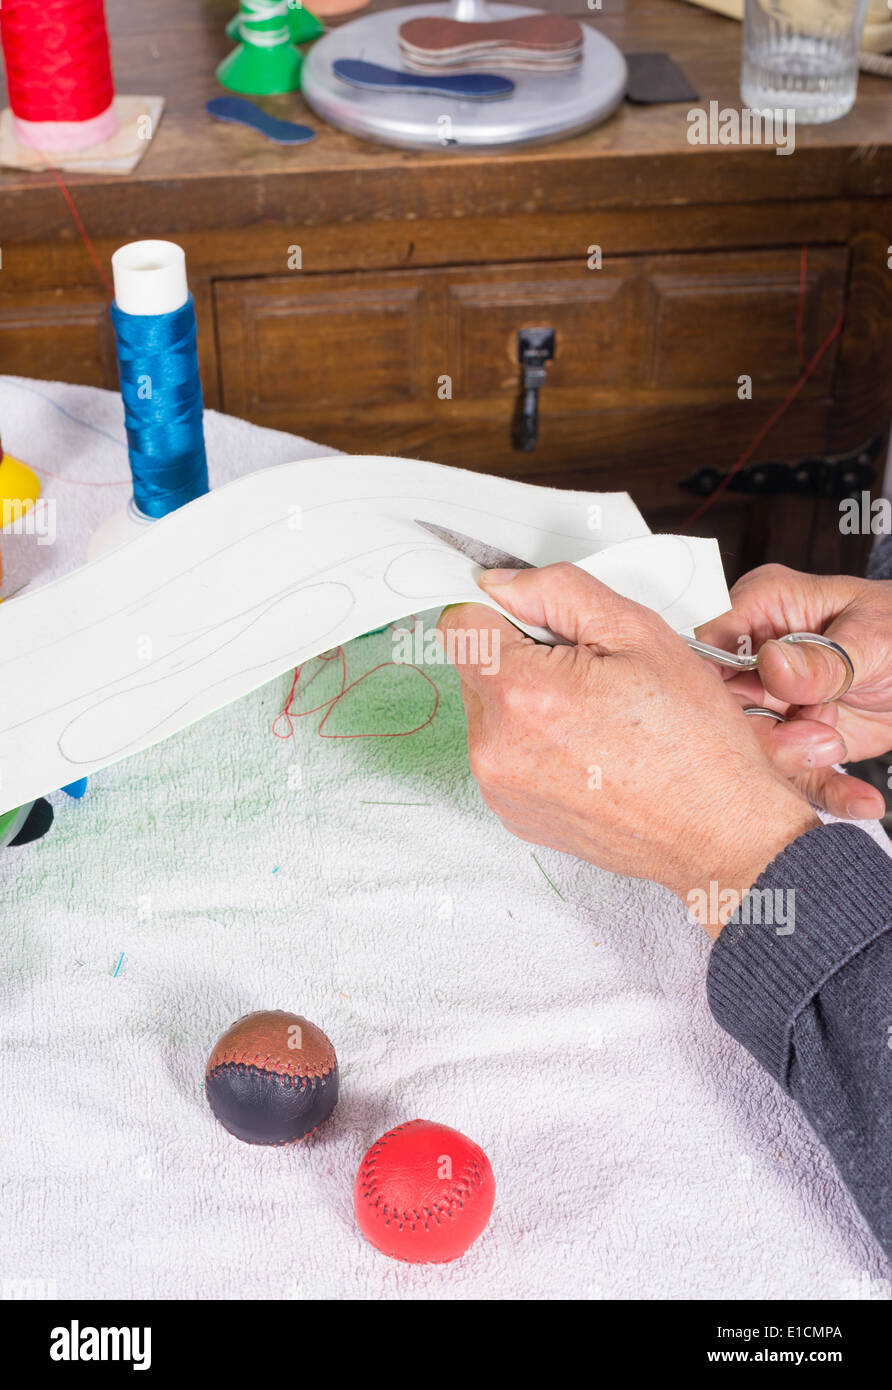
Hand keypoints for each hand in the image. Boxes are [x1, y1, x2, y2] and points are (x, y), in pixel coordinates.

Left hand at [438, 563, 818, 936]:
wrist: (719, 833)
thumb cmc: (693, 740)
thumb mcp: (640, 633)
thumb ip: (558, 592)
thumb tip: (500, 584)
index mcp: (521, 693)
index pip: (461, 625)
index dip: (502, 611)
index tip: (543, 624)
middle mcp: (494, 746)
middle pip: (475, 669)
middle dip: (522, 657)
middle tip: (592, 676)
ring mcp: (499, 787)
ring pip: (490, 712)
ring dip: (528, 702)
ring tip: (596, 719)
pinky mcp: (512, 814)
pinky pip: (504, 755)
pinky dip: (535, 744)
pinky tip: (590, 753)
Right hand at [695, 564, 891, 819]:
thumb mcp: (872, 638)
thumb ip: (822, 659)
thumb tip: (771, 664)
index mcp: (761, 608)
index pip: (708, 647)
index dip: (719, 686)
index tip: (760, 709)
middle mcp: (756, 656)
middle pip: (726, 708)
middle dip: (770, 735)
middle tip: (822, 740)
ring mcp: (772, 700)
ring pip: (752, 748)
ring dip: (799, 762)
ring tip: (837, 749)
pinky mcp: (793, 739)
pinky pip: (794, 775)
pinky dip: (828, 791)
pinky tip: (862, 799)